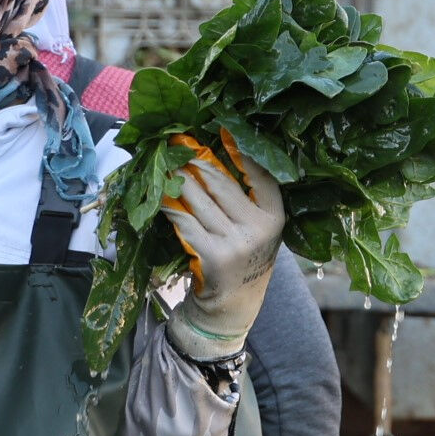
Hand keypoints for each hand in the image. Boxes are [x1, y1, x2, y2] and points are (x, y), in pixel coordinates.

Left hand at [162, 132, 284, 361]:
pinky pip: (184, 221)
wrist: (232, 308)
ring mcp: (235, 242)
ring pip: (198, 199)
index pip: (261, 176)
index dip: (242, 151)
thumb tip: (213, 158)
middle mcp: (258, 228)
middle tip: (177, 141)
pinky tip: (159, 195)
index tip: (224, 127)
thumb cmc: (242, 261)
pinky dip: (169, 206)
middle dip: (196, 160)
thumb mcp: (257, 230)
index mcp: (275, 217)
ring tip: (164, 162)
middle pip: (221, 183)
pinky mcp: (211, 255)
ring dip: (177, 179)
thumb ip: (246, 200)